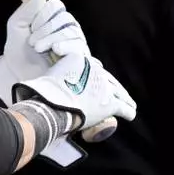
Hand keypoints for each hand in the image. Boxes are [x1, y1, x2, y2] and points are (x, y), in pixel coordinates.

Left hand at [0, 0, 87, 106]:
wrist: (19, 75)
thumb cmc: (19, 51)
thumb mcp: (17, 26)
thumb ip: (28, 8)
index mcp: (53, 18)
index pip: (56, 5)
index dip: (42, 15)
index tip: (30, 27)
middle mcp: (67, 27)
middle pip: (64, 17)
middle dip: (44, 29)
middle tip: (32, 42)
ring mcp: (75, 42)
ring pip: (71, 30)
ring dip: (50, 38)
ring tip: (38, 49)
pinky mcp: (80, 57)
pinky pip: (78, 45)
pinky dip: (64, 45)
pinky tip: (55, 51)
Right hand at [12, 50, 136, 138]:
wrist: (49, 104)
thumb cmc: (43, 94)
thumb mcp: (48, 77)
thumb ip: (53, 77)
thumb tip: (42, 78)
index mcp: (81, 62)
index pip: (94, 68)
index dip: (98, 76)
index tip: (101, 80)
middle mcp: (95, 71)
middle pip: (108, 79)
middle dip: (114, 87)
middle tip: (120, 92)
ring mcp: (103, 87)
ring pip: (118, 92)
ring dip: (124, 98)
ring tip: (129, 102)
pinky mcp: (108, 103)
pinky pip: (123, 107)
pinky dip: (127, 110)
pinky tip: (131, 112)